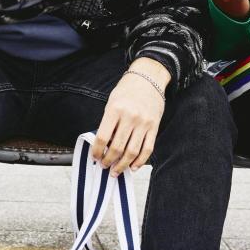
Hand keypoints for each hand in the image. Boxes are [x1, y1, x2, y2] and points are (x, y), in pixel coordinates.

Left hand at [91, 60, 167, 175]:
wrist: (148, 78)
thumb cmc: (127, 90)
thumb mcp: (111, 102)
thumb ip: (108, 122)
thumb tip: (103, 145)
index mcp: (115, 110)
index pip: (103, 137)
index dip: (97, 151)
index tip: (94, 157)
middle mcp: (130, 117)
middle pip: (117, 147)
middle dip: (109, 161)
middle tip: (104, 167)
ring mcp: (143, 123)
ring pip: (132, 152)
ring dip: (123, 165)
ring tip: (116, 171)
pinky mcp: (154, 127)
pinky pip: (147, 149)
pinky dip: (140, 161)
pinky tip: (133, 167)